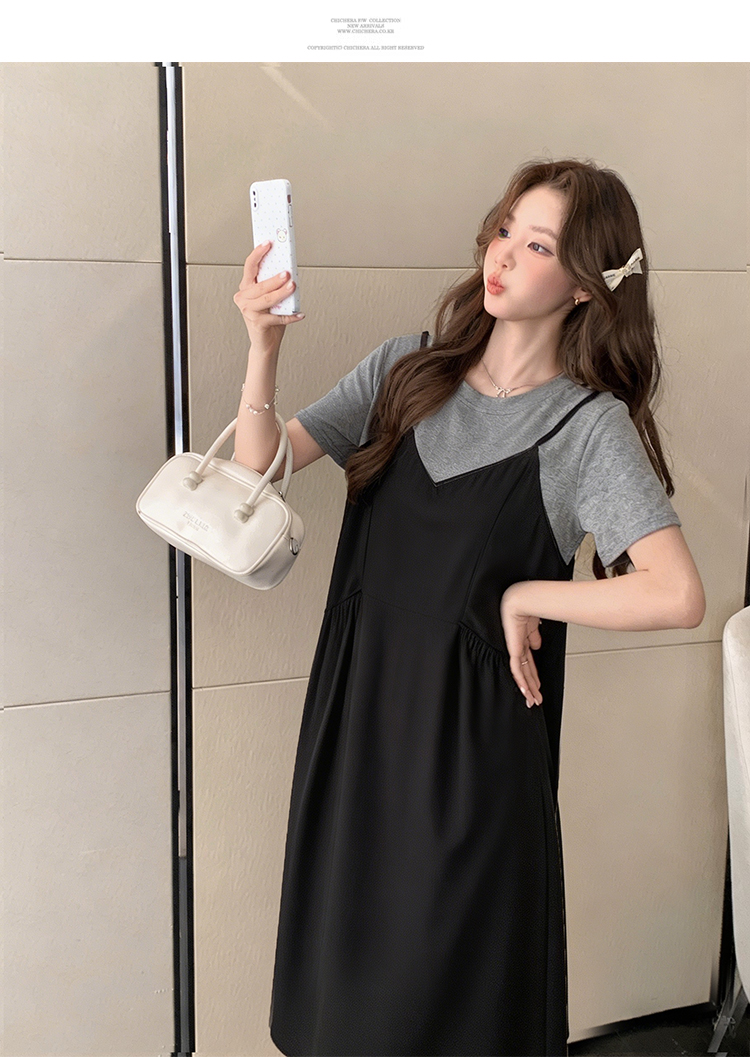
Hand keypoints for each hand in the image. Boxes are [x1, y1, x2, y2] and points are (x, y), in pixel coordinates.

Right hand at [233, 241, 303, 352]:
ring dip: (282, 293)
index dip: (258, 253)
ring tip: (293, 287)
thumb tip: (289, 270)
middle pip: (260, 284)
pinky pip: (277, 317)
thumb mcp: (271, 298)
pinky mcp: (257, 323)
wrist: (265, 343)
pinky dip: (291, 316)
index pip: (250, 266)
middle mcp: (244, 298)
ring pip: (267, 299)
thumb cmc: (268, 319)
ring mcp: (248, 311)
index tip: (268, 243)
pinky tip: (300, 314)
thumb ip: (275, 285)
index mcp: (246, 287)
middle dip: (274, 278)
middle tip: (287, 273)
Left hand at [500, 582, 542, 705]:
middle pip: (525, 672)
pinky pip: (516, 669)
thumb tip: (537, 646)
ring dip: (528, 689)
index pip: (527, 664)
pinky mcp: (513, 649)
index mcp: (522, 642)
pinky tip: (525, 691)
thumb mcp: (533, 626)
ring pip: (520, 675)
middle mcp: (517, 647)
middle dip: (531, 688)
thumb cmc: (526, 606)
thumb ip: (534, 637)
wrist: (522, 599)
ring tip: (532, 700)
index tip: (537, 687)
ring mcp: (515, 649)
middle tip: (534, 700)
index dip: (532, 677)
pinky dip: (521, 681)